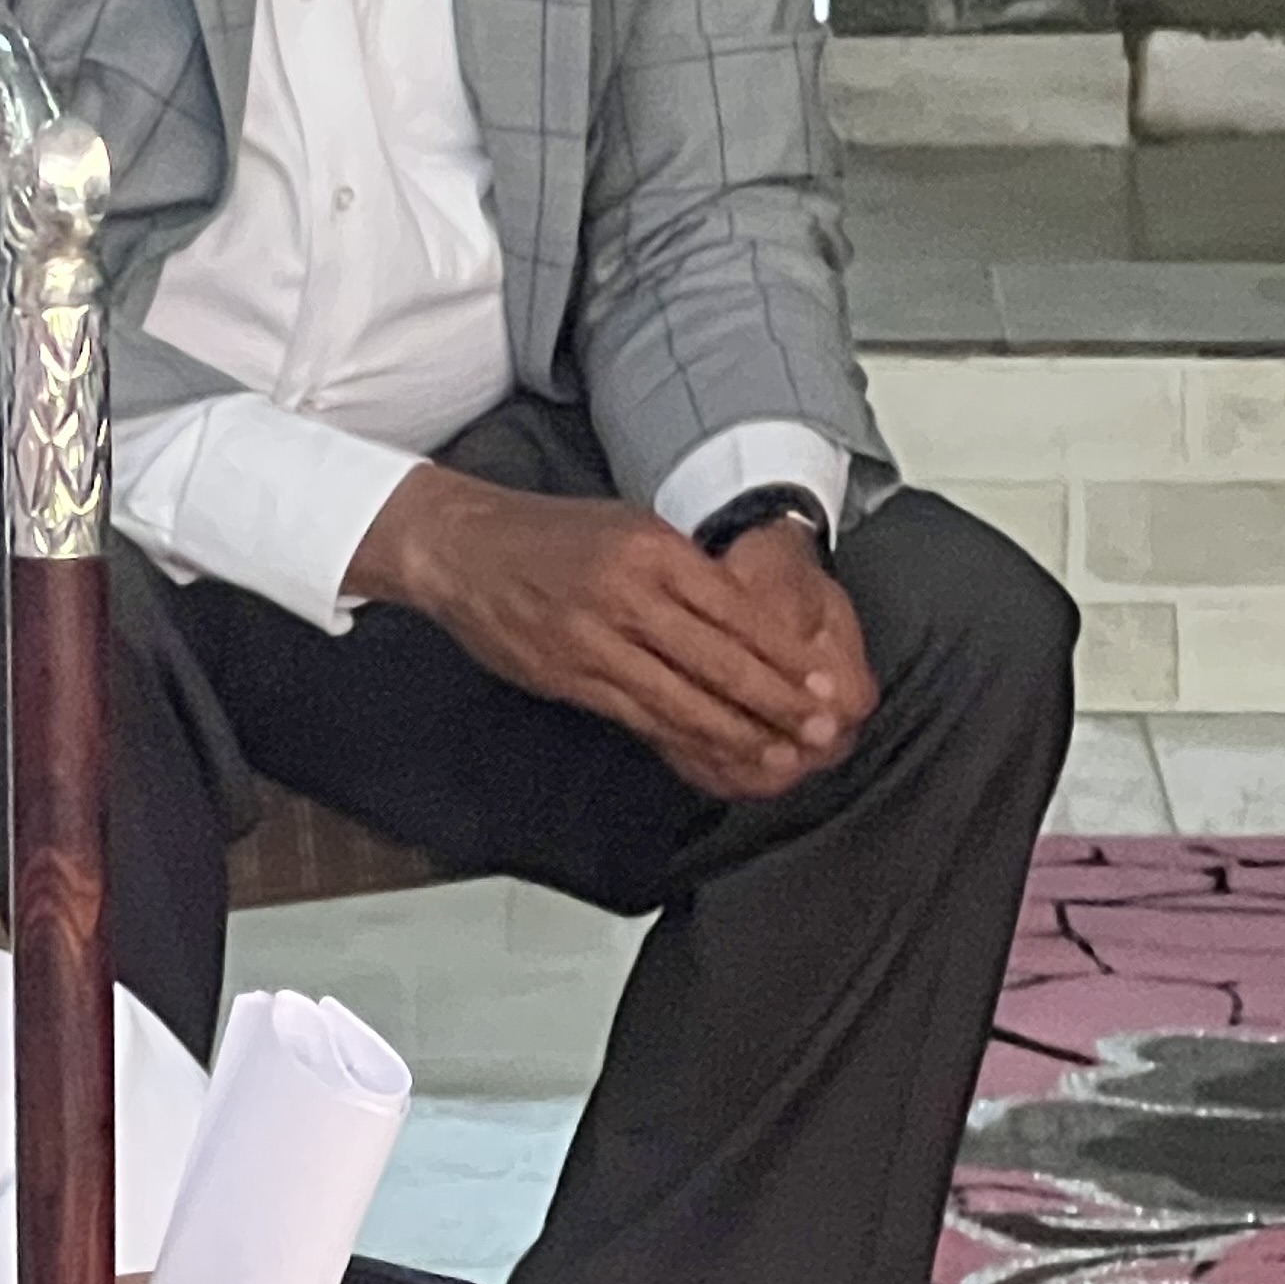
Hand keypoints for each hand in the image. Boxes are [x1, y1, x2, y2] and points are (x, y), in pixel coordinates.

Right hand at [348, 467, 875, 800]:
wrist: (461, 548)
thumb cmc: (548, 536)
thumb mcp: (628, 527)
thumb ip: (685, 573)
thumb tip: (752, 622)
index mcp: (651, 548)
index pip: (738, 611)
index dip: (786, 657)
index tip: (823, 685)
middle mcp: (626, 592)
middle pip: (720, 660)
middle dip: (777, 703)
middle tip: (819, 731)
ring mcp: (594, 638)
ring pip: (684, 698)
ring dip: (739, 733)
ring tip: (780, 756)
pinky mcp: (569, 675)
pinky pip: (640, 717)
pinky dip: (684, 740)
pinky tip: (713, 753)